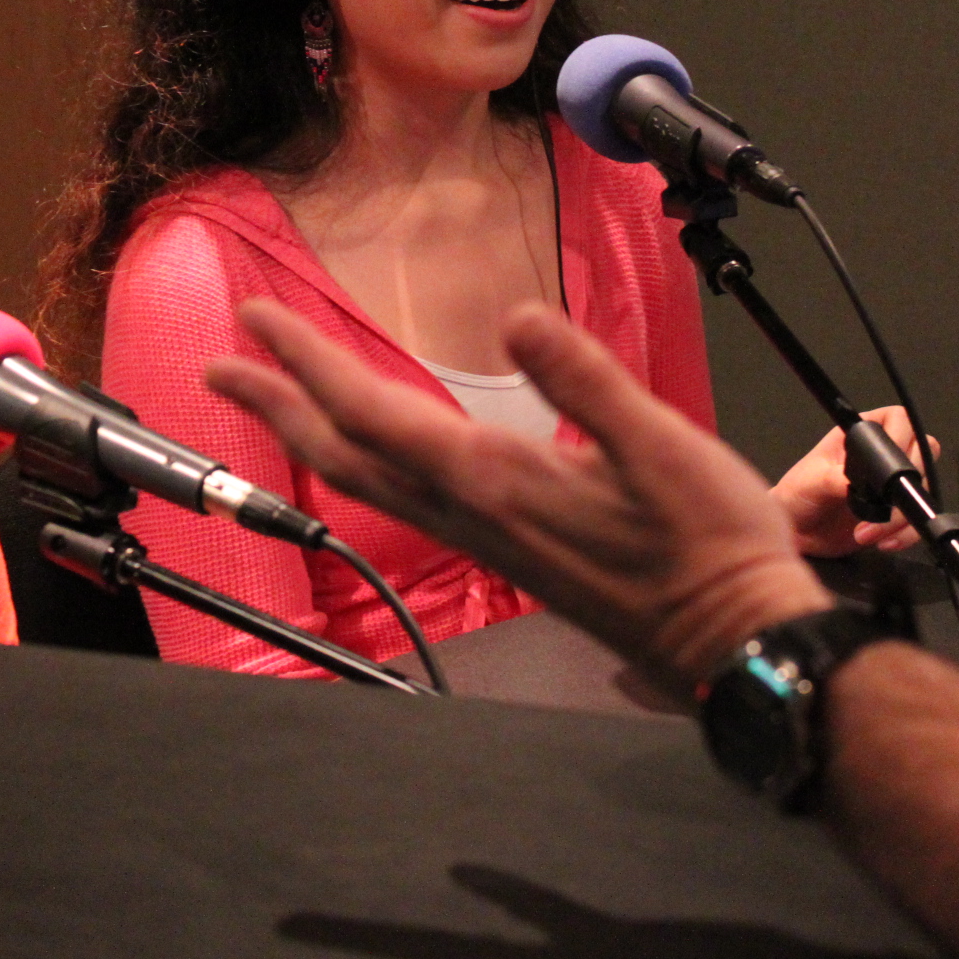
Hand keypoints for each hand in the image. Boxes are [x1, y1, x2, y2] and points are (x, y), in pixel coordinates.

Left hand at [206, 298, 833, 694]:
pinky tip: (375, 453)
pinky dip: (366, 464)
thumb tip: (521, 320)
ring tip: (275, 400)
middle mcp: (473, 514)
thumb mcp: (659, 445)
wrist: (733, 639)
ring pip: (371, 483)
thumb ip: (584, 379)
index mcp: (496, 479)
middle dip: (280, 403)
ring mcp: (487, 539)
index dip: (308, 363)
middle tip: (224, 361)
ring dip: (313, 434)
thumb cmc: (709, 546)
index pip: (375, 412)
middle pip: (347, 454)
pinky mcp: (510, 554)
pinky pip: (409, 501)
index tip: (257, 321)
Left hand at [769, 406, 934, 557]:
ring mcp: (892, 485)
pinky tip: (883, 542)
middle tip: (884, 502)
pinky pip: (917, 521)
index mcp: (861, 436)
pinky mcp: (897, 513)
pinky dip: (906, 534)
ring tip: (867, 532)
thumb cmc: (797, 495)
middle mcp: (882, 456)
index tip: (893, 463)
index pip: (898, 419)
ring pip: (922, 491)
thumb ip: (835, 478)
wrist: (798, 532)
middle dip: (906, 483)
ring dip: (902, 516)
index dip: (903, 435)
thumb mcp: (811, 482)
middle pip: (921, 454)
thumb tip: (856, 484)